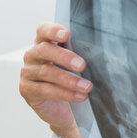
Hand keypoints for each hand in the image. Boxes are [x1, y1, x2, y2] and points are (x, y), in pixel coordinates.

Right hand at [19, 22, 89, 137]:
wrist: (64, 107)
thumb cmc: (74, 77)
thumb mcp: (78, 63)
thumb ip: (84, 52)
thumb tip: (108, 47)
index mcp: (44, 42)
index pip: (43, 30)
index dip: (53, 30)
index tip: (66, 34)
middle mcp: (33, 55)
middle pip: (44, 50)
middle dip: (65, 57)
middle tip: (82, 65)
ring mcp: (28, 72)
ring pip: (47, 72)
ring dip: (70, 80)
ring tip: (88, 86)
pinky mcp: (28, 90)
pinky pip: (45, 90)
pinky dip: (65, 93)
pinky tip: (80, 96)